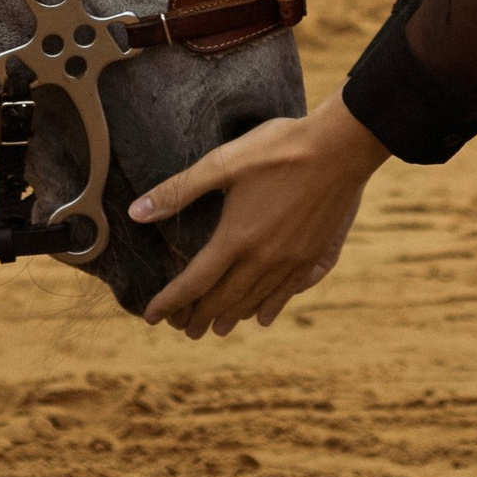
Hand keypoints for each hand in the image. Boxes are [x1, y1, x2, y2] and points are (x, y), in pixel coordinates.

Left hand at [132, 91, 389, 336]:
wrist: (340, 148)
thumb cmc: (278, 148)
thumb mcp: (223, 163)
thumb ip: (178, 190)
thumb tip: (136, 213)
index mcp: (236, 238)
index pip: (193, 282)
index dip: (169, 302)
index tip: (151, 317)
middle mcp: (262, 259)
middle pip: (223, 300)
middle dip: (198, 316)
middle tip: (183, 329)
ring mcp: (291, 261)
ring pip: (254, 302)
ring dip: (231, 316)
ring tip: (217, 327)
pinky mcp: (312, 256)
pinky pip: (286, 295)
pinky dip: (268, 308)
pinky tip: (262, 317)